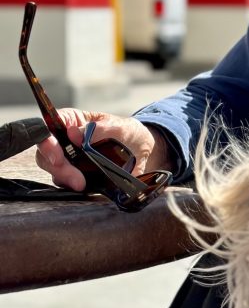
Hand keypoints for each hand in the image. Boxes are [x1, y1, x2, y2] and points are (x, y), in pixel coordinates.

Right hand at [34, 110, 173, 190]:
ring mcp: (70, 159)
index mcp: (72, 121)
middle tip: (75, 177)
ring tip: (83, 183)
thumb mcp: (119, 126)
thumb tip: (75, 134)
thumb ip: (98, 129)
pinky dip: (74, 185)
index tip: (57, 155)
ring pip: (55, 170)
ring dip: (66, 178)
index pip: (49, 127)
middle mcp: (66, 140)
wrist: (142, 151)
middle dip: (57, 166)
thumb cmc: (128, 132)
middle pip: (47, 153)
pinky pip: (67, 183)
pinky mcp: (76, 175)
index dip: (47, 141)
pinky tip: (87, 186)